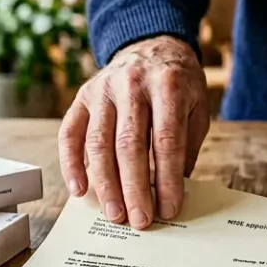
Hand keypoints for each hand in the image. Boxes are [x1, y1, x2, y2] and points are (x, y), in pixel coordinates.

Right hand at [58, 35, 209, 229]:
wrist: (152, 46)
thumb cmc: (178, 84)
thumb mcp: (196, 106)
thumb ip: (187, 145)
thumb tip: (175, 190)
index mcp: (168, 86)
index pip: (166, 140)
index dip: (167, 178)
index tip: (170, 208)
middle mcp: (131, 85)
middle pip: (130, 145)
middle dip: (135, 188)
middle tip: (140, 220)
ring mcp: (102, 90)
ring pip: (99, 143)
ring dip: (106, 184)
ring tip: (115, 214)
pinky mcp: (82, 97)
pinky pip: (70, 134)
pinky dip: (71, 164)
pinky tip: (79, 190)